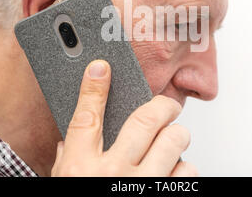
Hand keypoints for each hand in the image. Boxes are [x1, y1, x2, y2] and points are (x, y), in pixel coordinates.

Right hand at [51, 60, 196, 176]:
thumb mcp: (65, 184)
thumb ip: (67, 161)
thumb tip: (68, 141)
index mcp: (81, 170)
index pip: (87, 116)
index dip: (94, 87)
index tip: (101, 68)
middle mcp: (113, 174)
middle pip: (144, 120)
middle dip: (162, 106)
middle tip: (167, 106)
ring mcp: (143, 186)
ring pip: (172, 140)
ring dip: (176, 136)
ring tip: (173, 139)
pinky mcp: (166, 196)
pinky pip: (187, 170)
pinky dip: (183, 167)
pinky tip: (174, 169)